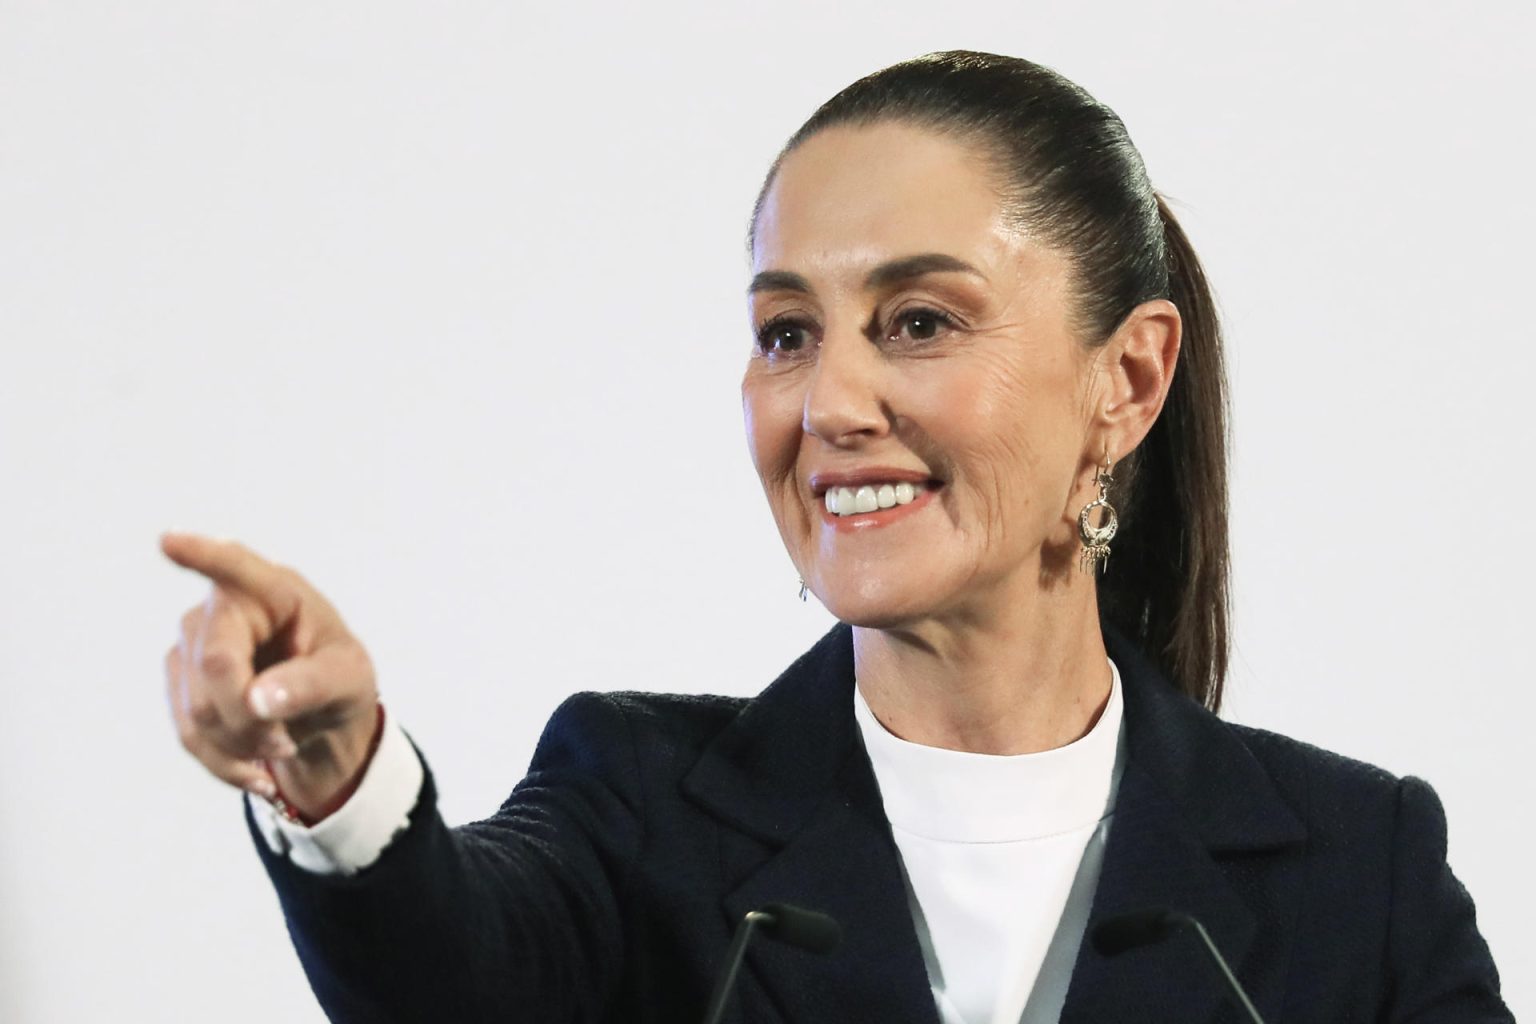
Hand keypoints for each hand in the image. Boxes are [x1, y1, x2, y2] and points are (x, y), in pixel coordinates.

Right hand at [161, 532, 379, 818]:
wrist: (320, 716)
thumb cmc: (339, 680)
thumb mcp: (348, 681)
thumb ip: (310, 685)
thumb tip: (257, 702)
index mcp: (275, 591)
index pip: (235, 567)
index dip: (202, 556)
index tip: (170, 541)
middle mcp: (224, 607)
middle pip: (214, 667)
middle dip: (250, 718)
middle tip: (287, 741)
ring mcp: (193, 642)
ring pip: (197, 709)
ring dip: (242, 745)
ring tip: (281, 746)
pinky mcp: (180, 680)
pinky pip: (189, 734)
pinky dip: (226, 762)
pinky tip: (256, 772)